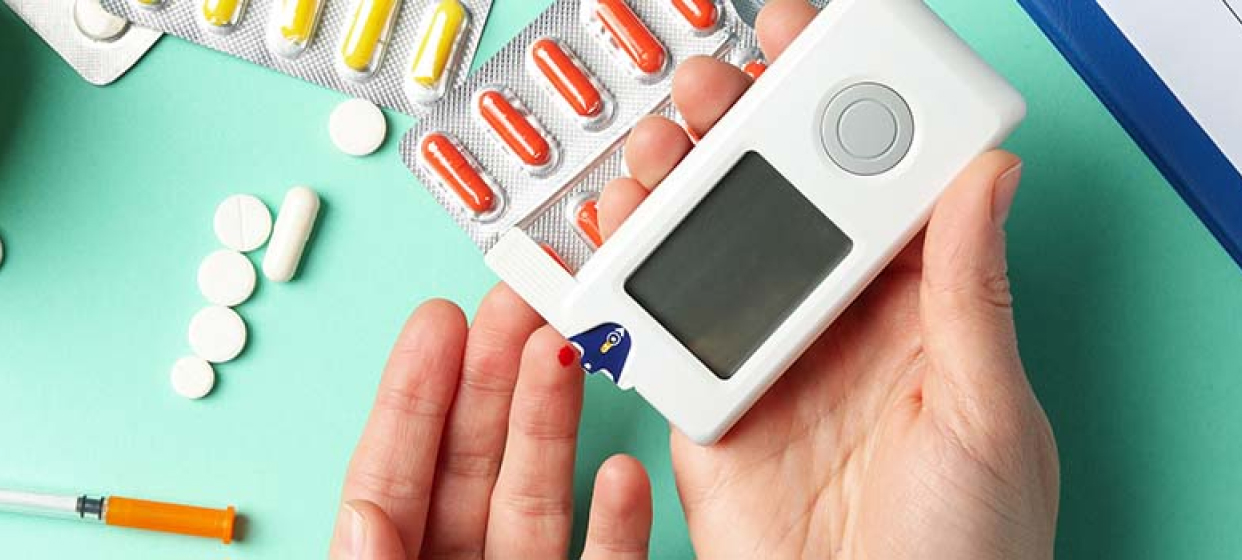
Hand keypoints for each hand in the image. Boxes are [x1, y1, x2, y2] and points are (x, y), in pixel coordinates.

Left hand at [328, 288, 652, 558]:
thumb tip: (362, 519)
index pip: (394, 472)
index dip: (415, 392)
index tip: (437, 321)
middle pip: (473, 461)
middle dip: (495, 374)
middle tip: (517, 303)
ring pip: (539, 495)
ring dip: (555, 419)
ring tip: (566, 350)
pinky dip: (619, 523)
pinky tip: (624, 471)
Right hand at [598, 1, 1059, 557]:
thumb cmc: (968, 552)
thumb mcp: (988, 414)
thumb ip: (970, 294)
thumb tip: (986, 176)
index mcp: (920, 310)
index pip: (879, 184)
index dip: (845, 111)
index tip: (814, 49)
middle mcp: (837, 324)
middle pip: (782, 202)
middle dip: (742, 129)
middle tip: (719, 84)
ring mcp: (768, 360)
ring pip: (713, 248)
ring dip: (680, 187)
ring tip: (662, 147)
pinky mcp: (707, 404)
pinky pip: (660, 327)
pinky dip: (627, 273)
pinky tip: (617, 227)